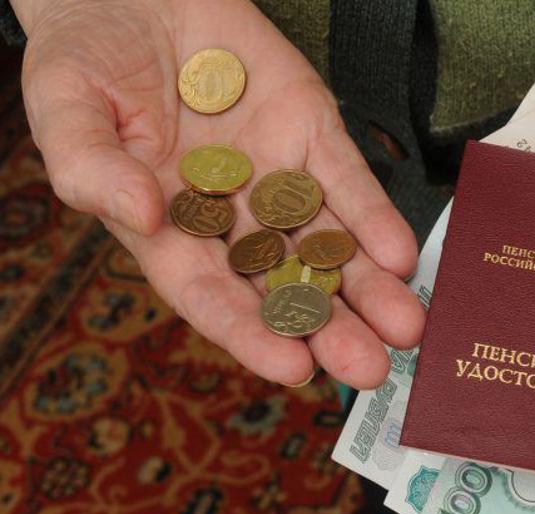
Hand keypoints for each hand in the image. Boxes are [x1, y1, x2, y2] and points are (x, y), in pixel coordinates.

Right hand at [14, 0, 424, 386]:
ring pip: (328, 244)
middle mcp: (230, 216)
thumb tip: (144, 215)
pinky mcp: (311, 133)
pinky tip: (398, 255)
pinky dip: (373, 217)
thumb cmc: (86, 59)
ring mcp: (276, 177)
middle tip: (369, 368)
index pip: (213, 294)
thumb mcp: (65, 109)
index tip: (292, 367)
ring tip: (405, 325)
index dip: (251, 333)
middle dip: (329, 327)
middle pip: (285, 284)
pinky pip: (347, 181)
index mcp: (170, 230)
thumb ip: (93, 168)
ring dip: (367, 287)